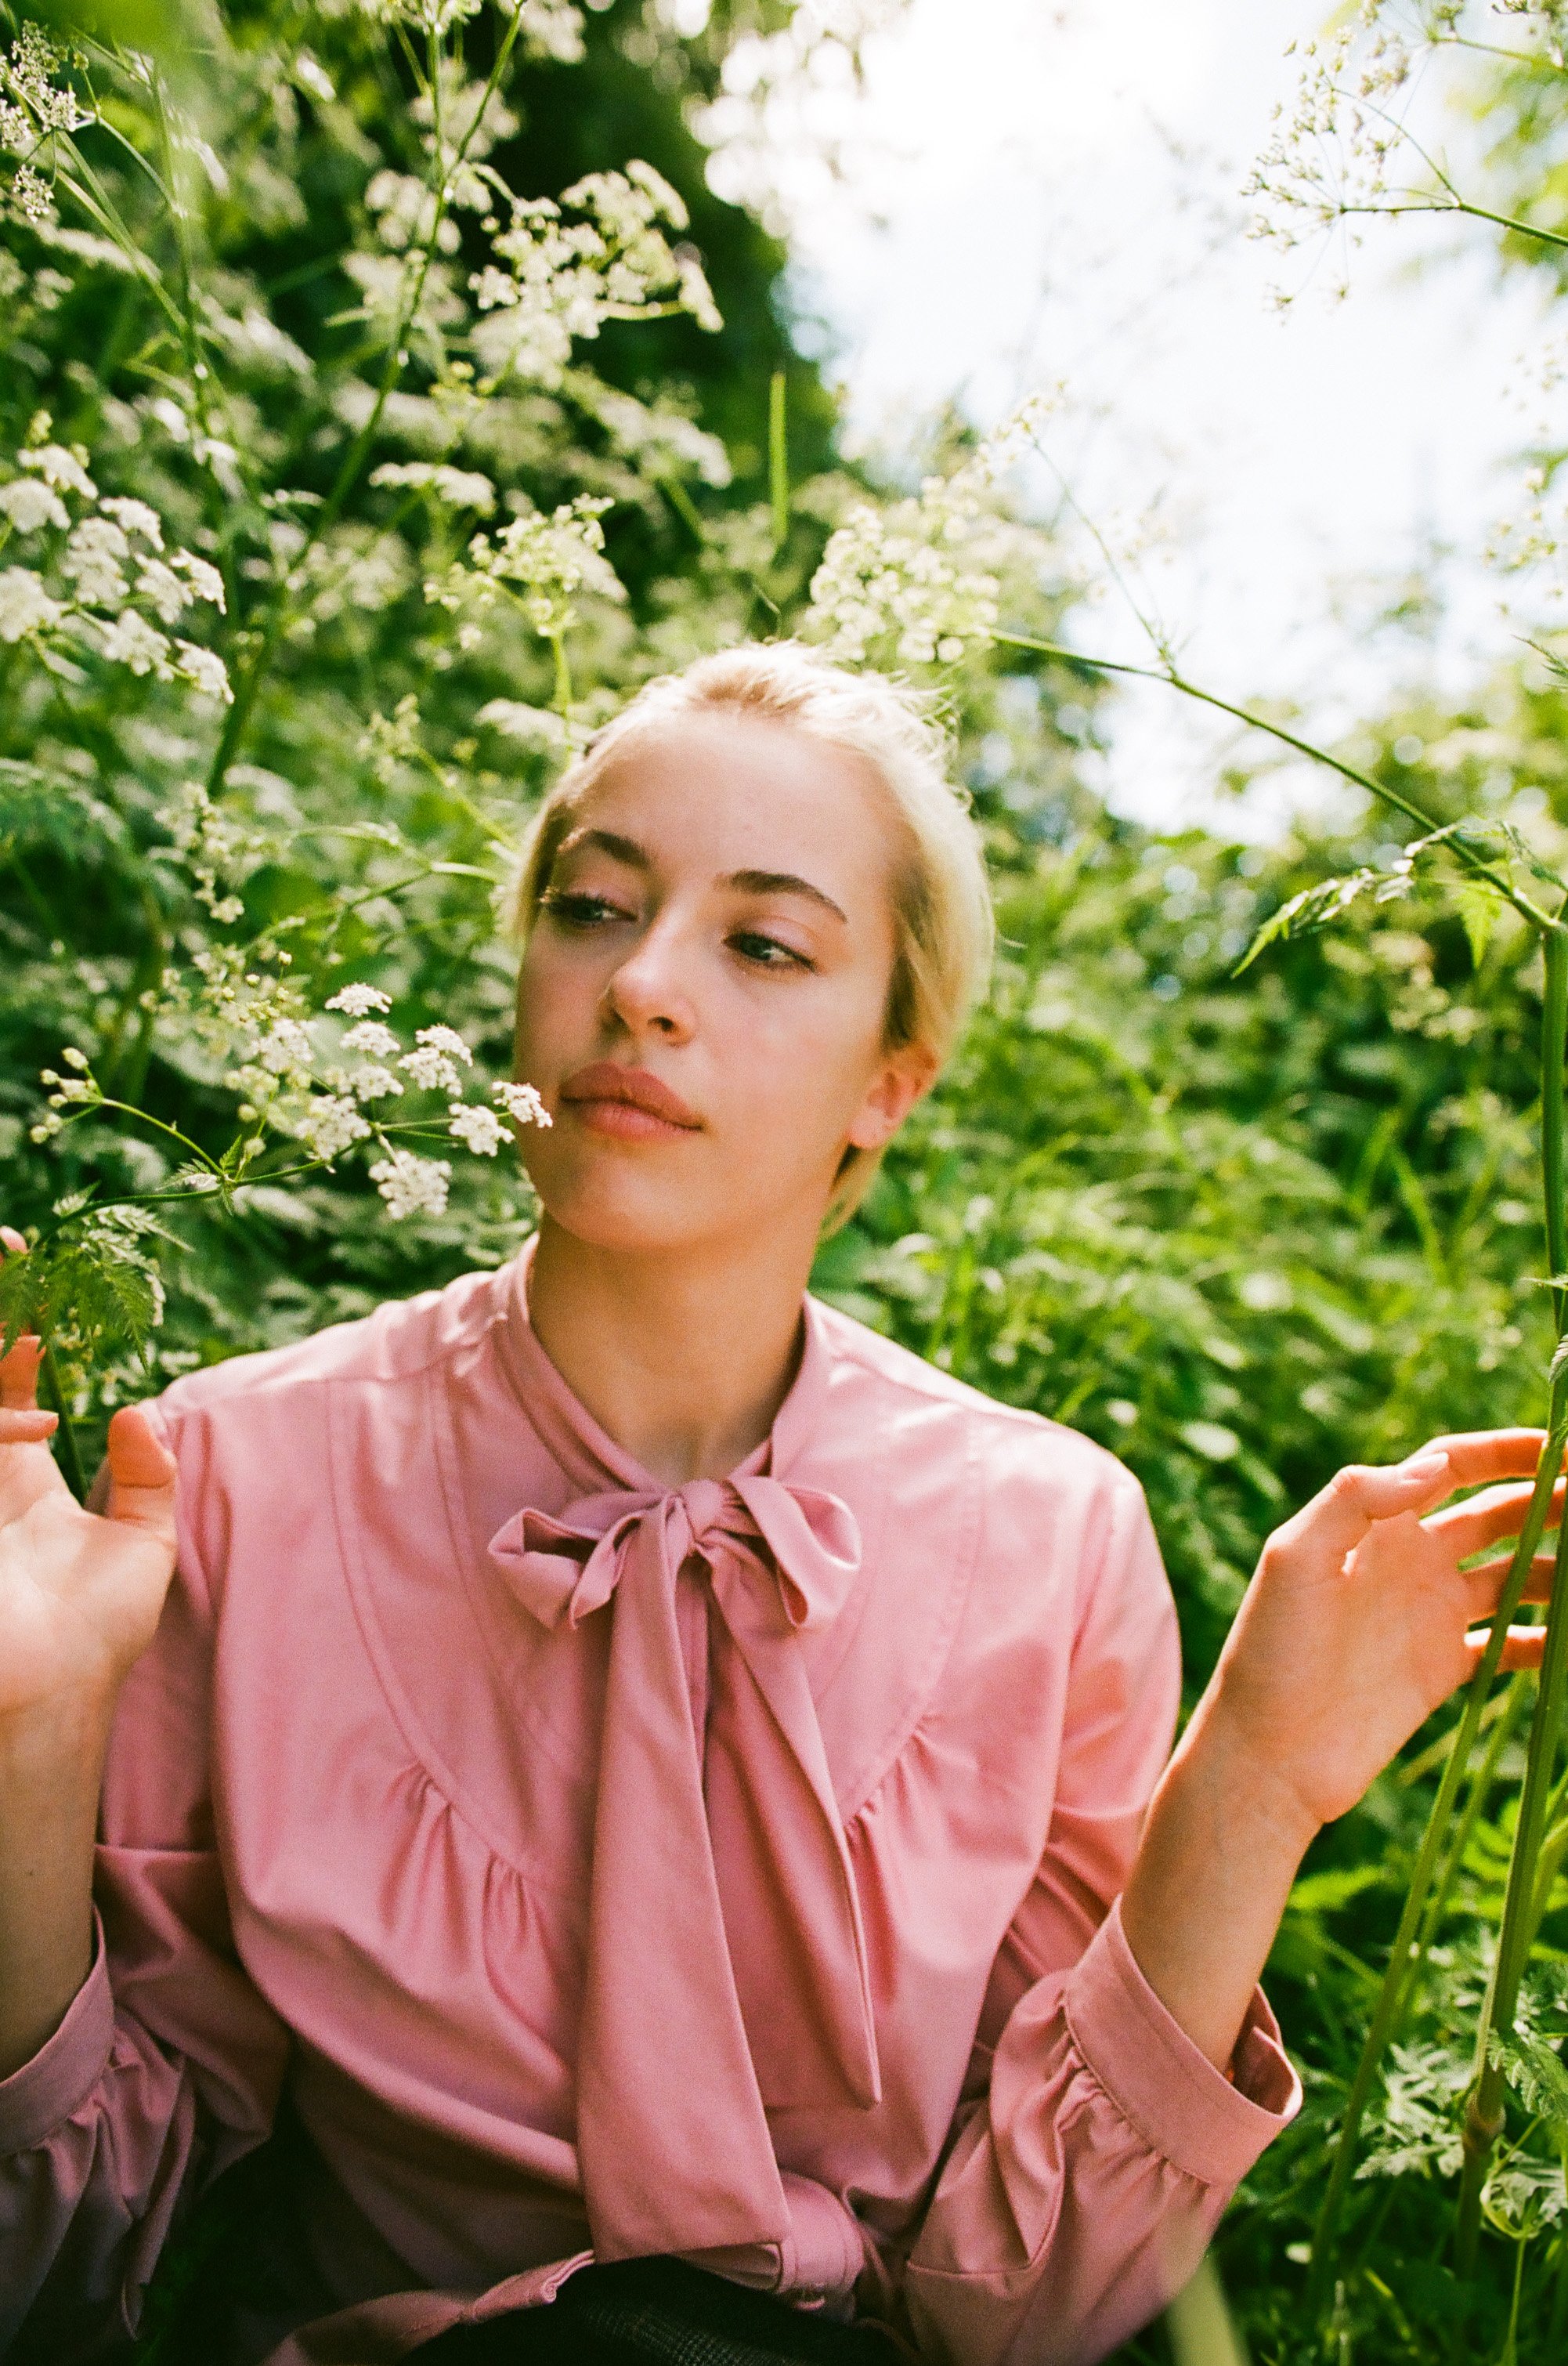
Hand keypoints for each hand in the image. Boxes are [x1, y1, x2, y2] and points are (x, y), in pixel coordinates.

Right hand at [0, 1227, 178, 1726]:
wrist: (54, 1697)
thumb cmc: (96, 1635)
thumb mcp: (143, 1544)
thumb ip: (150, 1476)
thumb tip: (140, 1409)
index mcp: (16, 1480)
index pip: (3, 1387)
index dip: (16, 1332)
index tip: (33, 1273)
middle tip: (11, 1248)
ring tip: (12, 1270)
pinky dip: (0, 1406)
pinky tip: (27, 1383)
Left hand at [1206, 1429, 1560, 1833]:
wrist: (1268, 1755)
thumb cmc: (1270, 1651)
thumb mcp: (1294, 1559)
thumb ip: (1355, 1500)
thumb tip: (1433, 1465)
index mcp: (1375, 1525)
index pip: (1450, 1467)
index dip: (1503, 1451)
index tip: (1561, 1449)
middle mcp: (1410, 1561)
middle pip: (1497, 1515)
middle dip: (1549, 1501)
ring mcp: (1431, 1615)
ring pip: (1517, 1575)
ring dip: (1560, 1565)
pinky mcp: (1446, 1669)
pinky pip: (1515, 1642)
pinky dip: (1550, 1636)